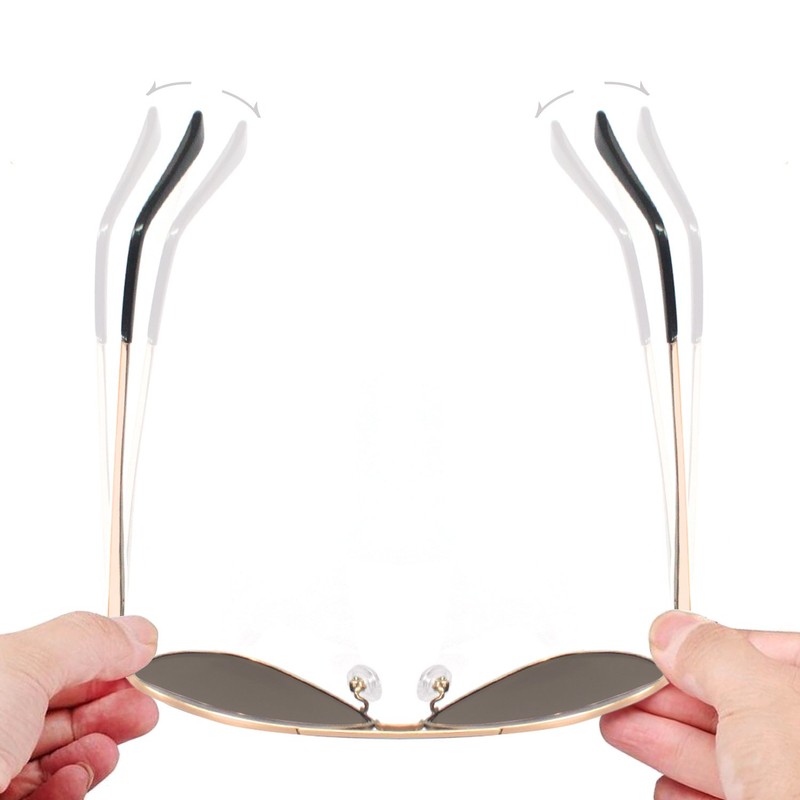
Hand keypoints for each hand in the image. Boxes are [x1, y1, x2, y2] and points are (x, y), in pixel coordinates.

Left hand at [0, 612, 158, 798]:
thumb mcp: (20, 668)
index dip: (97, 659)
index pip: (48, 659)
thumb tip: (138, 634)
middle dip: (107, 709)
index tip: (138, 663)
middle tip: (141, 709)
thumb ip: (87, 642)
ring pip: (54, 758)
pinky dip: (70, 788)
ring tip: (108, 748)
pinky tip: (79, 776)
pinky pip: (44, 799)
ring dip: (93, 750)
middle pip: (55, 710)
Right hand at [600, 611, 799, 798]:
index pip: (766, 652)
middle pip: (740, 709)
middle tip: (630, 694)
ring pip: (733, 759)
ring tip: (625, 731)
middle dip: (674, 702)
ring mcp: (796, 784)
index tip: (660, 654)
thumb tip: (677, 630)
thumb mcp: (759, 702)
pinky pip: (733, 799)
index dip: (704, 651)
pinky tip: (668, 788)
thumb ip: (712, 654)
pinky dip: (692, 794)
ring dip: (670, 744)